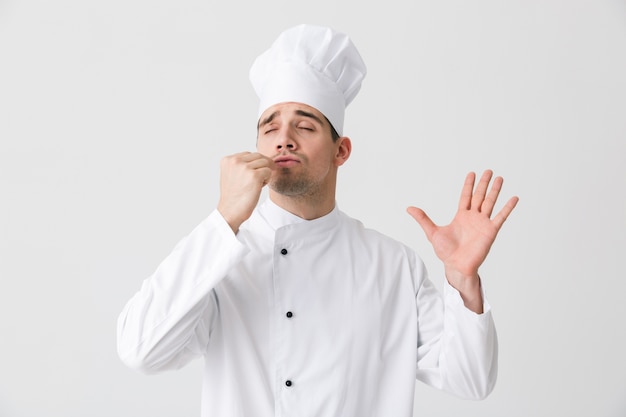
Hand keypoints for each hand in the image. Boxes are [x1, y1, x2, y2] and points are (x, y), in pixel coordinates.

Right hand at [217, 152, 273, 232]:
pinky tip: (259, 187)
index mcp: (227, 160)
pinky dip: (267, 179)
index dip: (253, 165)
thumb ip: (240, 164)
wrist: (231, 211)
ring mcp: (245, 167)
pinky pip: (268, 171)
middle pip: (258, 156)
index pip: (248, 154)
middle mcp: (235, 161)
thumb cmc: (233, 196)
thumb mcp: (231, 174)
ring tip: (257, 184)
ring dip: (264, 173)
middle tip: (257, 180)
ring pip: (265, 163)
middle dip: (261, 167)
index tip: (250, 177)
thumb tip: (259, 158)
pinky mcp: (255, 175)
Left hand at [407, 170, 517, 311]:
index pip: (465, 196)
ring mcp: (483, 223)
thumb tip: (409, 208)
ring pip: (490, 203)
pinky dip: (507, 208)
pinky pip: (501, 217)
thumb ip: (423, 219)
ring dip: (495, 191)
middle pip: (479, 196)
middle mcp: (473, 218)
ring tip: (500, 178)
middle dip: (483, 184)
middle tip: (488, 170)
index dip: (468, 185)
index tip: (472, 173)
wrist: (456, 266)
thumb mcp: (432, 232)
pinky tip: (514, 198)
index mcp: (461, 216)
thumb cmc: (446, 252)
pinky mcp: (490, 231)